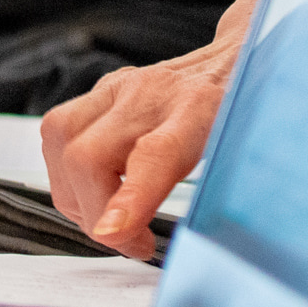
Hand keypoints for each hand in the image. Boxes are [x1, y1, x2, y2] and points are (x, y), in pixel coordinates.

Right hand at [41, 35, 239, 259]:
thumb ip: (224, 191)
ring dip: (73, 195)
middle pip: (88, 155)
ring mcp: (120, 87)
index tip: (112, 234)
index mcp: (199, 109)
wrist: (236, 58)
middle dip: (95, 215)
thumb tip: (206, 248)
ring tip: (109, 218)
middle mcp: (150, 93)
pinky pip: (58, 132)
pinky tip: (95, 189)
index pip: (154, 156)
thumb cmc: (244, 110)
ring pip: (60, 140)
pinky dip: (67, 171)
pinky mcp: (101, 90)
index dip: (127, 199)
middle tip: (131, 241)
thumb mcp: (249, 152)